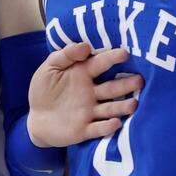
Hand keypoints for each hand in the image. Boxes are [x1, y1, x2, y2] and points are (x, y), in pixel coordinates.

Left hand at [25, 42, 141, 147]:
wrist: (35, 118)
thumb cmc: (44, 89)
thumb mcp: (50, 67)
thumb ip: (66, 55)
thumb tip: (85, 46)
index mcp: (83, 74)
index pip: (100, 64)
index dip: (112, 58)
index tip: (125, 53)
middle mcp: (91, 93)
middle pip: (111, 88)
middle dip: (126, 85)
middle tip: (140, 81)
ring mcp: (89, 112)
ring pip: (109, 109)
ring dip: (122, 107)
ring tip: (134, 104)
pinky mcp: (84, 130)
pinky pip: (97, 128)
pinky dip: (107, 126)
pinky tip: (115, 123)